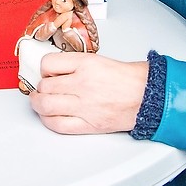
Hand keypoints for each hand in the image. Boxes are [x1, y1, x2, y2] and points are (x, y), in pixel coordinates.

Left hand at [29, 53, 147, 134]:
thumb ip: (73, 64)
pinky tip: (49, 116)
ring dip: (38, 104)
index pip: (48, 63)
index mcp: (86, 64)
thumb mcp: (97, 60)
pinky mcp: (89, 124)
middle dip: (40, 88)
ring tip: (40, 101)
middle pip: (44, 86)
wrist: (147, 95)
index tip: (46, 73)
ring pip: (46, 106)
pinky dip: (48, 121)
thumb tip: (52, 71)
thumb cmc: (126, 78)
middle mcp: (83, 84)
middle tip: (43, 89)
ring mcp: (85, 106)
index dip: (43, 69)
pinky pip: (58, 125)